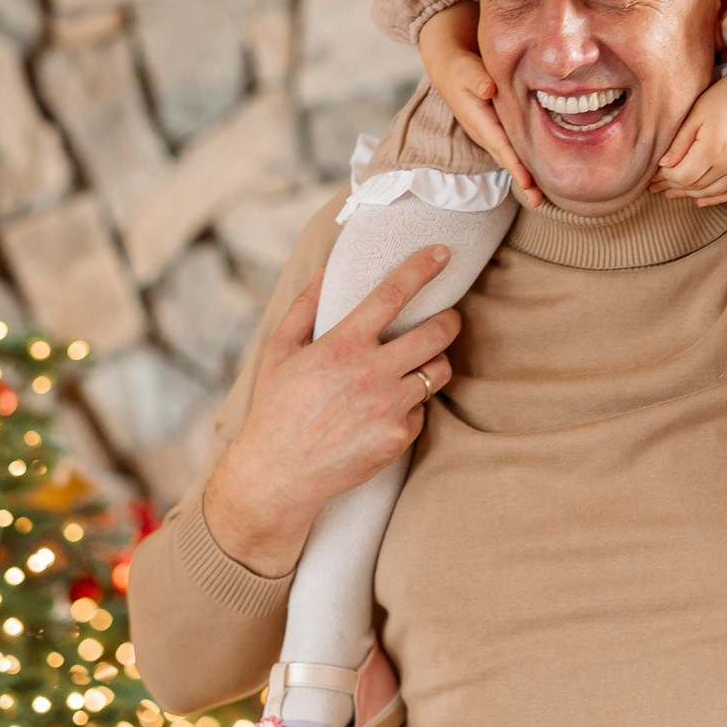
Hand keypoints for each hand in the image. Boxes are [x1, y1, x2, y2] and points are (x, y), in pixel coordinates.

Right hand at [202, 247, 462, 576]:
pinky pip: (422, 411)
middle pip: (437, 333)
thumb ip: (305, 307)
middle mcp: (371, 373)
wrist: (278, 474)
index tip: (441, 253)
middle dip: (450, 320)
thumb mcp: (279, 351)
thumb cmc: (276, 408)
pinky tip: (388, 410)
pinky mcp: (398, 437)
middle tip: (448, 318)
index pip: (393, 295)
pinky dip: (412, 406)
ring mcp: (389, 407)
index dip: (421, 269)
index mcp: (342, 345)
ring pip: (440, 371)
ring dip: (435, 363)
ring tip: (418, 364)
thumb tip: (326, 270)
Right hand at [419, 2, 540, 207]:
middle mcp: (485, 132)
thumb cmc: (460, 68)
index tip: (527, 180)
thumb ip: (478, 78)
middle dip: (522, 180)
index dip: (514, 163)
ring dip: (525, 177)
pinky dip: (526, 162)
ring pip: (511, 158)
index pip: (501, 145)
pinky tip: (541, 175)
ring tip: (541, 198)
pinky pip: (514, 149)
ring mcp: (491, 134)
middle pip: (508, 159)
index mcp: (480, 120)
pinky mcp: (499, 130)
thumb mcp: (466, 69)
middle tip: (539, 201)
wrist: (450, 69)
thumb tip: (490, 89)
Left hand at [654, 60, 726, 204]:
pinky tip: (701, 200)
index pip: (682, 175)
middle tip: (656, 186)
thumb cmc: (723, 97)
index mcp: (712, 149)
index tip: (652, 174)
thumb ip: (679, 142)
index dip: (664, 177)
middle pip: (695, 186)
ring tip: (672, 193)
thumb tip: (662, 165)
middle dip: (672, 186)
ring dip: (690, 195)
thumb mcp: (695, 115)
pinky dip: (716, 199)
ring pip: (712, 192)